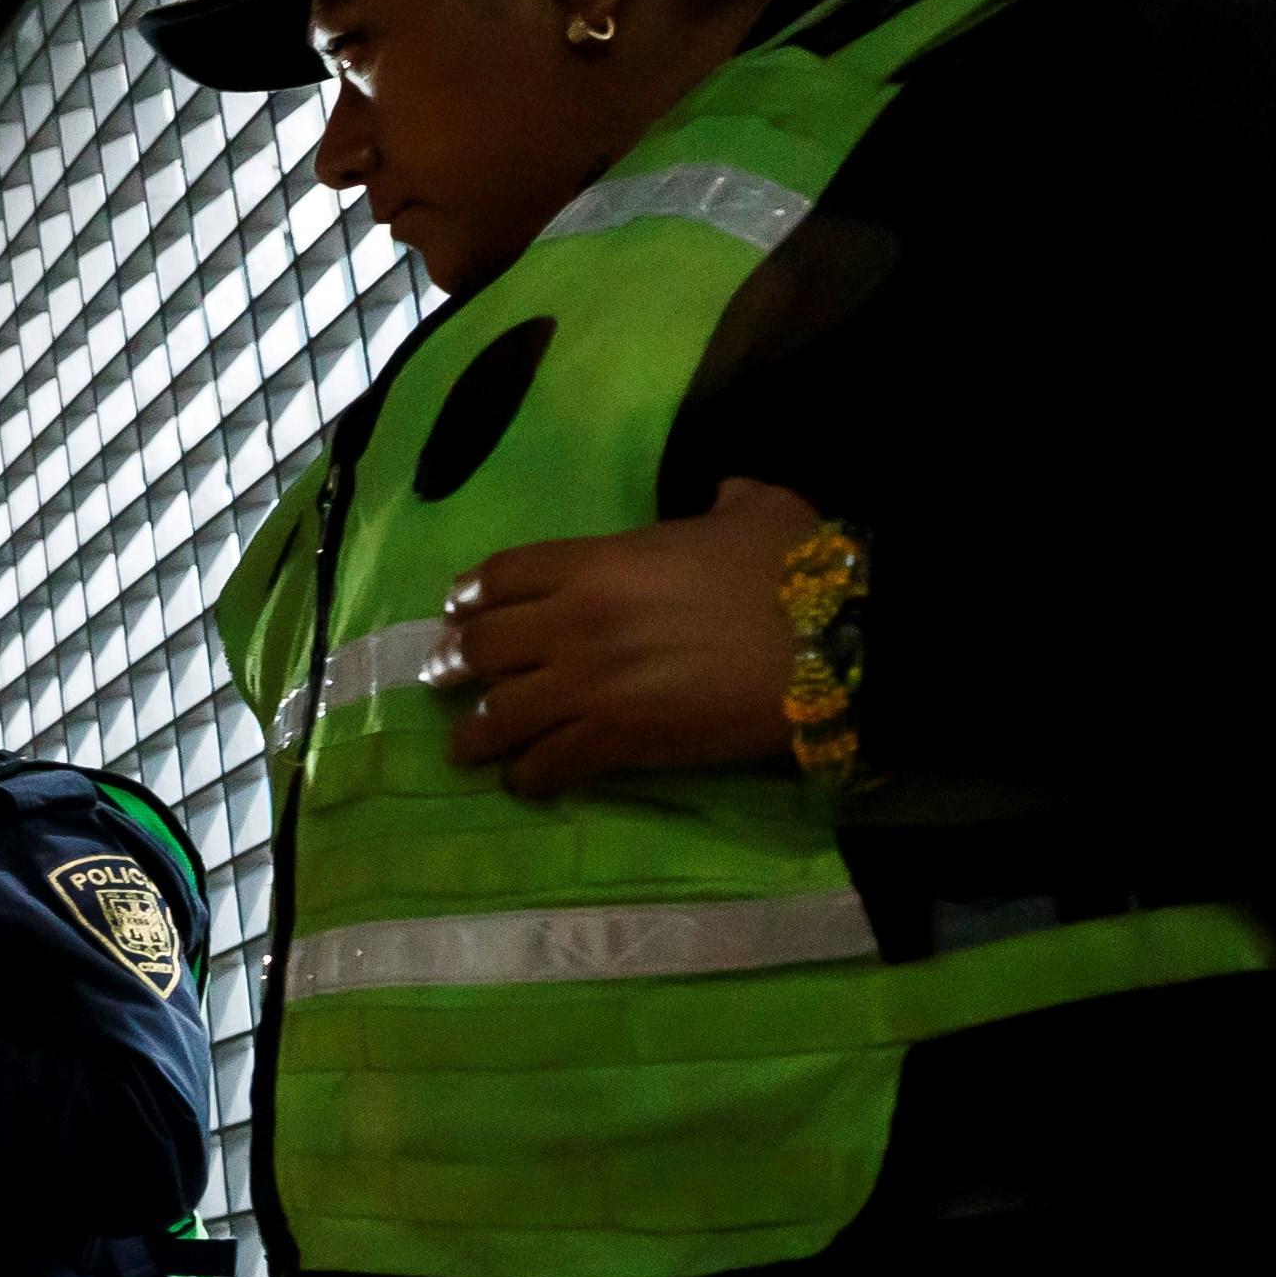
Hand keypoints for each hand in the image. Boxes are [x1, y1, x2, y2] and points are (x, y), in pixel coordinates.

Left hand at [440, 478, 815, 796]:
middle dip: (456, 662)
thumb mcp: (759, 510)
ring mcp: (590, 686)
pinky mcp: (617, 742)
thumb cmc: (797, 570)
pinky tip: (522, 782)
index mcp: (599, 561)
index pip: (502, 573)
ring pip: (500, 713)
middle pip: (484, 645)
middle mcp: (575, 623)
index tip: (458, 609)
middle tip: (442, 676)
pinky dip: (528, 776)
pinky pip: (548, 764)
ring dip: (476, 731)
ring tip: (464, 746)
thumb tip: (723, 494)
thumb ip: (727, 500)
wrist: (833, 643)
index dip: (471, 594)